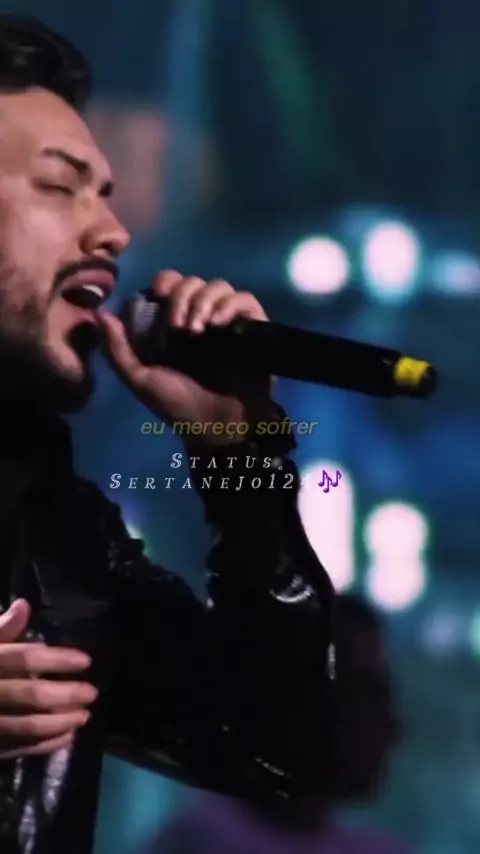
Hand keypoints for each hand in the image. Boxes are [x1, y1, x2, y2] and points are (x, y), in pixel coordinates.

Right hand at [0, 600, 97, 759]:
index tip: (86, 660)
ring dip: (58, 723)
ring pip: (23, 726)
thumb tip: (24, 605)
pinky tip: (65, 739)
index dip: (57, 659)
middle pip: (28, 694)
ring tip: (84, 717)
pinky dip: (41, 745)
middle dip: (64, 694)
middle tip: (92, 692)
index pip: (23, 658)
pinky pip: (14, 748)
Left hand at [97, 272, 275, 443]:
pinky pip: (244, 299)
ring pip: (218, 285)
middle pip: (192, 280)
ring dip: (204, 301)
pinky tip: (220, 324)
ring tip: (199, 330)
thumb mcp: (140, 380)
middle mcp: (200, 317)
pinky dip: (230, 305)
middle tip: (178, 328)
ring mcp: (227, 321)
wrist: (217, 427)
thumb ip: (117, 350)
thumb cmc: (179, 406)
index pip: (170, 282)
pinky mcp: (252, 327)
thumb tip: (100, 312)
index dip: (164, 282)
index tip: (159, 296)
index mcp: (173, 324)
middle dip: (181, 297)